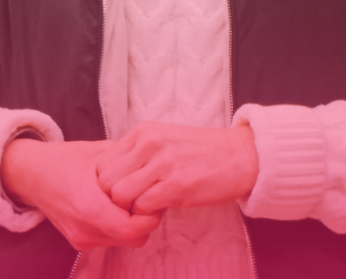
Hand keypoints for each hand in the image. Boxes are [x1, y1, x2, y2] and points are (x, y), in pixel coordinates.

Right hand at [1, 138, 160, 250]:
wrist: (32, 175)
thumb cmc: (68, 159)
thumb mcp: (102, 152)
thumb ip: (131, 164)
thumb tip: (158, 169)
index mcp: (88, 206)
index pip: (133, 229)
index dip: (150, 214)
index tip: (153, 194)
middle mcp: (84, 228)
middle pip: (134, 238)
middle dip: (146, 219)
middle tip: (145, 195)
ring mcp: (80, 239)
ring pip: (125, 241)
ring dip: (134, 223)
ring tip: (129, 198)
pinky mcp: (79, 242)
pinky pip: (112, 239)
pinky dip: (120, 226)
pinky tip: (115, 205)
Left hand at [93, 123, 259, 214]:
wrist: (243, 156)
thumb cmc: (204, 152)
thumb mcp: (166, 139)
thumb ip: (138, 153)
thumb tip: (111, 177)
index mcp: (144, 132)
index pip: (102, 164)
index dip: (110, 183)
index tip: (128, 189)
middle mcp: (150, 143)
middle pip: (106, 181)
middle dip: (116, 198)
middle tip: (136, 201)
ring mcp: (163, 163)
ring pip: (119, 195)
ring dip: (130, 207)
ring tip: (149, 205)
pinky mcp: (177, 185)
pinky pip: (142, 207)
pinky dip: (147, 214)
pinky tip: (163, 208)